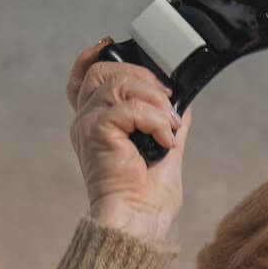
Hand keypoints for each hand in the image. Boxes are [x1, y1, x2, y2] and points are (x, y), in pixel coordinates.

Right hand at [66, 39, 189, 243]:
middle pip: (104, 72)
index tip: (112, 45)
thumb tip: (183, 102)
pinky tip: (165, 139)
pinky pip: (127, 107)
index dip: (94, 56)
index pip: (84, 77)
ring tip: (170, 126)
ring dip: (154, 101)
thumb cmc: (147, 199)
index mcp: (97, 123)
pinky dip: (154, 119)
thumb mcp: (166, 151)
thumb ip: (169, 124)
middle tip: (168, 102)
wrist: (139, 223)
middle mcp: (86, 121)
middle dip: (143, 78)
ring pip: (118, 84)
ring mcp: (88, 125)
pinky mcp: (96, 132)